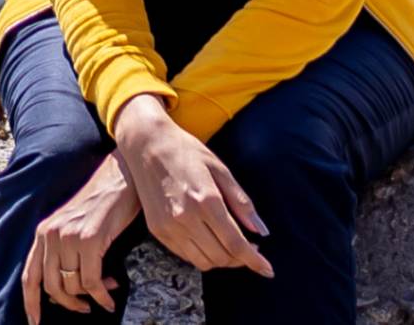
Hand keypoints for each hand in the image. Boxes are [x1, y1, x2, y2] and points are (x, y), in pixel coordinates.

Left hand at [21, 154, 144, 320]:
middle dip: (69, 304)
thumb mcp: (73, 225)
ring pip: (73, 287)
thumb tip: (67, 288)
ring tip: (105, 292)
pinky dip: (102, 296)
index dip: (31, 303)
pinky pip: (92, 282)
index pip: (29, 277)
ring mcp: (69, 237)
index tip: (35, 322)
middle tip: (85, 308)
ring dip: (90, 298)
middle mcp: (51, 234)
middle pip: (52, 288)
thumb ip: (63, 250)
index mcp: (43, 232)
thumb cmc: (102, 203)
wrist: (121, 176)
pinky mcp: (90, 239)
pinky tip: (111, 296)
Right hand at [108, 95, 273, 278]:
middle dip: (241, 260)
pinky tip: (208, 240)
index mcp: (206, 200)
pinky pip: (185, 256)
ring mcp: (169, 227)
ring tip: (230, 246)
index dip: (254, 261)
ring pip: (203, 262)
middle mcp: (186, 218)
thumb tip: (261, 231)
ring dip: (222, 260)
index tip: (268, 270)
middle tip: (250, 249)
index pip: (236, 243)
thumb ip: (242, 202)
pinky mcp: (157, 231)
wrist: (146, 144)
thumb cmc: (187, 151)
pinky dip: (202, 255)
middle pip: (221, 257)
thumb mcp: (220, 169)